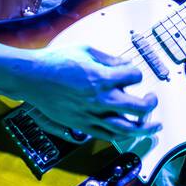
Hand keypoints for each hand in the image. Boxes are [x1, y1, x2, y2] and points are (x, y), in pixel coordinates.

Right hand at [13, 44, 160, 143]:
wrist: (31, 78)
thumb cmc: (56, 61)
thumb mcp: (85, 50)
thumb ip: (109, 59)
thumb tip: (126, 65)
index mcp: (101, 77)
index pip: (134, 77)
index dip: (136, 73)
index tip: (131, 73)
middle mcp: (99, 99)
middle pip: (138, 107)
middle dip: (151, 103)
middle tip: (152, 99)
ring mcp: (91, 115)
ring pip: (126, 128)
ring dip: (145, 128)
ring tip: (154, 125)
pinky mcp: (81, 125)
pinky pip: (107, 135)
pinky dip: (122, 135)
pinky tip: (128, 131)